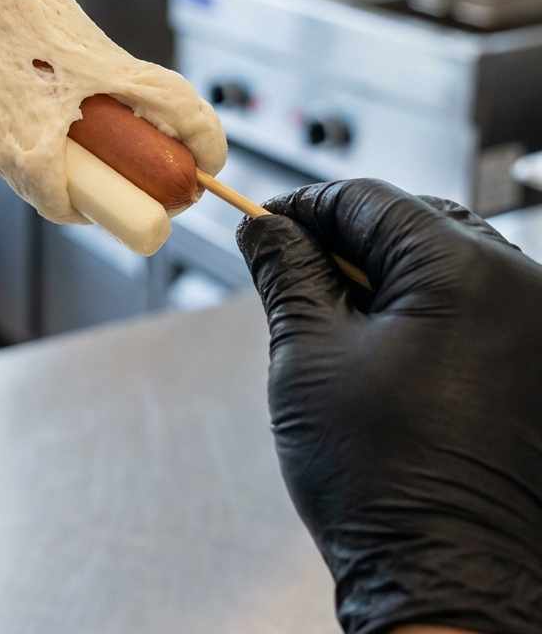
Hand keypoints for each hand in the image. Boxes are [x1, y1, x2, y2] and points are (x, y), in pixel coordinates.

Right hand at [236, 180, 541, 633]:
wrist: (448, 580)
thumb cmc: (380, 477)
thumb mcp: (307, 353)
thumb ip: (285, 271)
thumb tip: (264, 226)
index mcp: (464, 272)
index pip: (367, 199)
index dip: (304, 205)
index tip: (266, 224)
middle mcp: (521, 286)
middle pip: (413, 220)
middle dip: (344, 237)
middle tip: (292, 268)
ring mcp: (537, 325)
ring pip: (445, 259)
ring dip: (385, 271)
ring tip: (333, 312)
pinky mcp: (536, 361)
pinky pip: (475, 299)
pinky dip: (423, 303)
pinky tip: (381, 339)